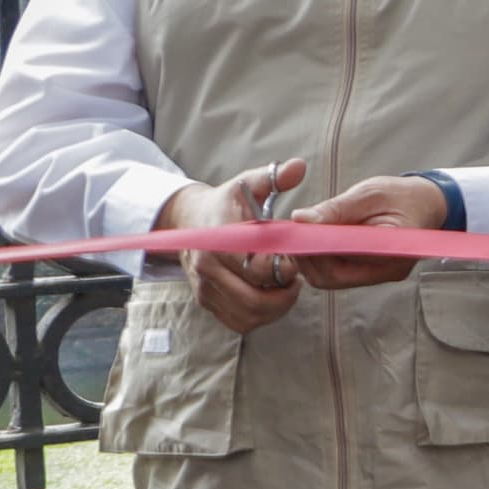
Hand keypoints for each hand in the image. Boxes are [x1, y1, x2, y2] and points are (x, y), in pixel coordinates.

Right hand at [157, 157, 306, 332]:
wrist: (190, 219)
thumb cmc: (227, 203)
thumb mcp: (247, 183)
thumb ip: (273, 177)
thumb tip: (299, 166)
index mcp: (219, 240)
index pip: (258, 268)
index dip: (284, 269)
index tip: (294, 259)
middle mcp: (207, 268)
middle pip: (255, 299)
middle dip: (284, 293)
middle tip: (296, 278)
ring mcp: (205, 288)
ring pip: (249, 315)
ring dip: (276, 308)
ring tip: (286, 287)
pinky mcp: (207, 302)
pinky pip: (239, 322)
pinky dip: (261, 316)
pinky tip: (271, 297)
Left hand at [290, 175, 450, 289]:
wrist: (428, 203)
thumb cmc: (402, 196)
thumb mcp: (369, 194)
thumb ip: (335, 209)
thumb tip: (300, 219)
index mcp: (392, 249)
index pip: (343, 259)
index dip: (314, 247)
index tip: (297, 230)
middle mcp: (387, 270)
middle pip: (332, 277)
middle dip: (308, 257)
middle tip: (296, 233)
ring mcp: (379, 275)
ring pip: (331, 279)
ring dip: (311, 259)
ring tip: (306, 234)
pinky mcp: (370, 273)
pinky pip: (338, 274)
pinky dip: (321, 258)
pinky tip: (318, 240)